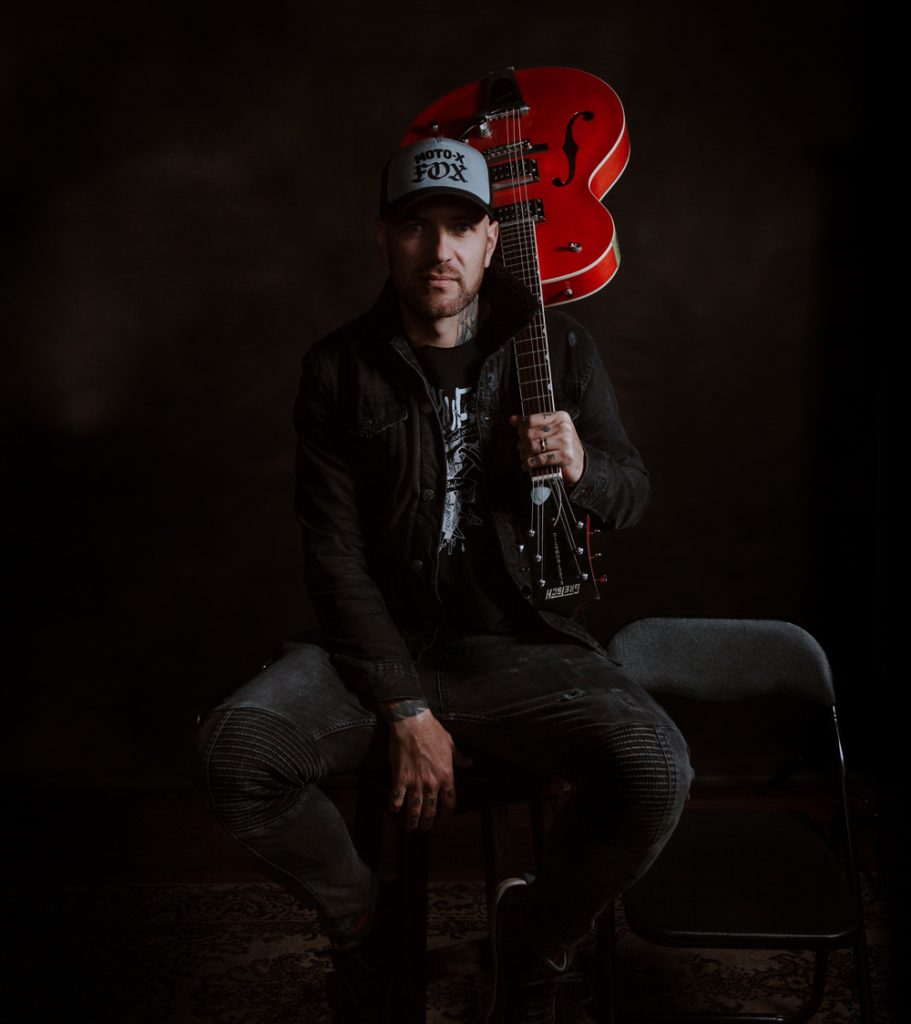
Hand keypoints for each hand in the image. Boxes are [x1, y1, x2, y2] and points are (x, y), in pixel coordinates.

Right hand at [382, 704, 471, 829]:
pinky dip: (394, 807)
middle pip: (431, 811)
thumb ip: (460, 757)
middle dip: (428, 823)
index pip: (449, 803)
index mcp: (447, 776)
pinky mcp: (400, 777)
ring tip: (410, 827)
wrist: (412, 723)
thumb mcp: (451, 744)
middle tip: (425, 827)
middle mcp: (432, 783)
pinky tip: (393, 811)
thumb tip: (469, 762)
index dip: (446, 816)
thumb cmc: (432, 731)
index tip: (443, 821)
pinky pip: (397, 798)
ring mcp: (416, 782)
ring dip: (412, 821)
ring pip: (415, 809)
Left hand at [509, 411, 584, 485]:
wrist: (580, 464)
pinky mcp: (565, 456)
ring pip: (534, 446)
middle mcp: (564, 427)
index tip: (520, 436)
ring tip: (524, 458)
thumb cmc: (562, 446)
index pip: (531, 419)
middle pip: (530, 433)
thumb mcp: (550, 431)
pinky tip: (527, 466)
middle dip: (522, 444)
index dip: (521, 429)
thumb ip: (531, 424)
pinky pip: (541, 459)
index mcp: (560, 416)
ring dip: (525, 454)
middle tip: (521, 450)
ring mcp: (565, 441)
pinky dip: (530, 463)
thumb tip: (512, 419)